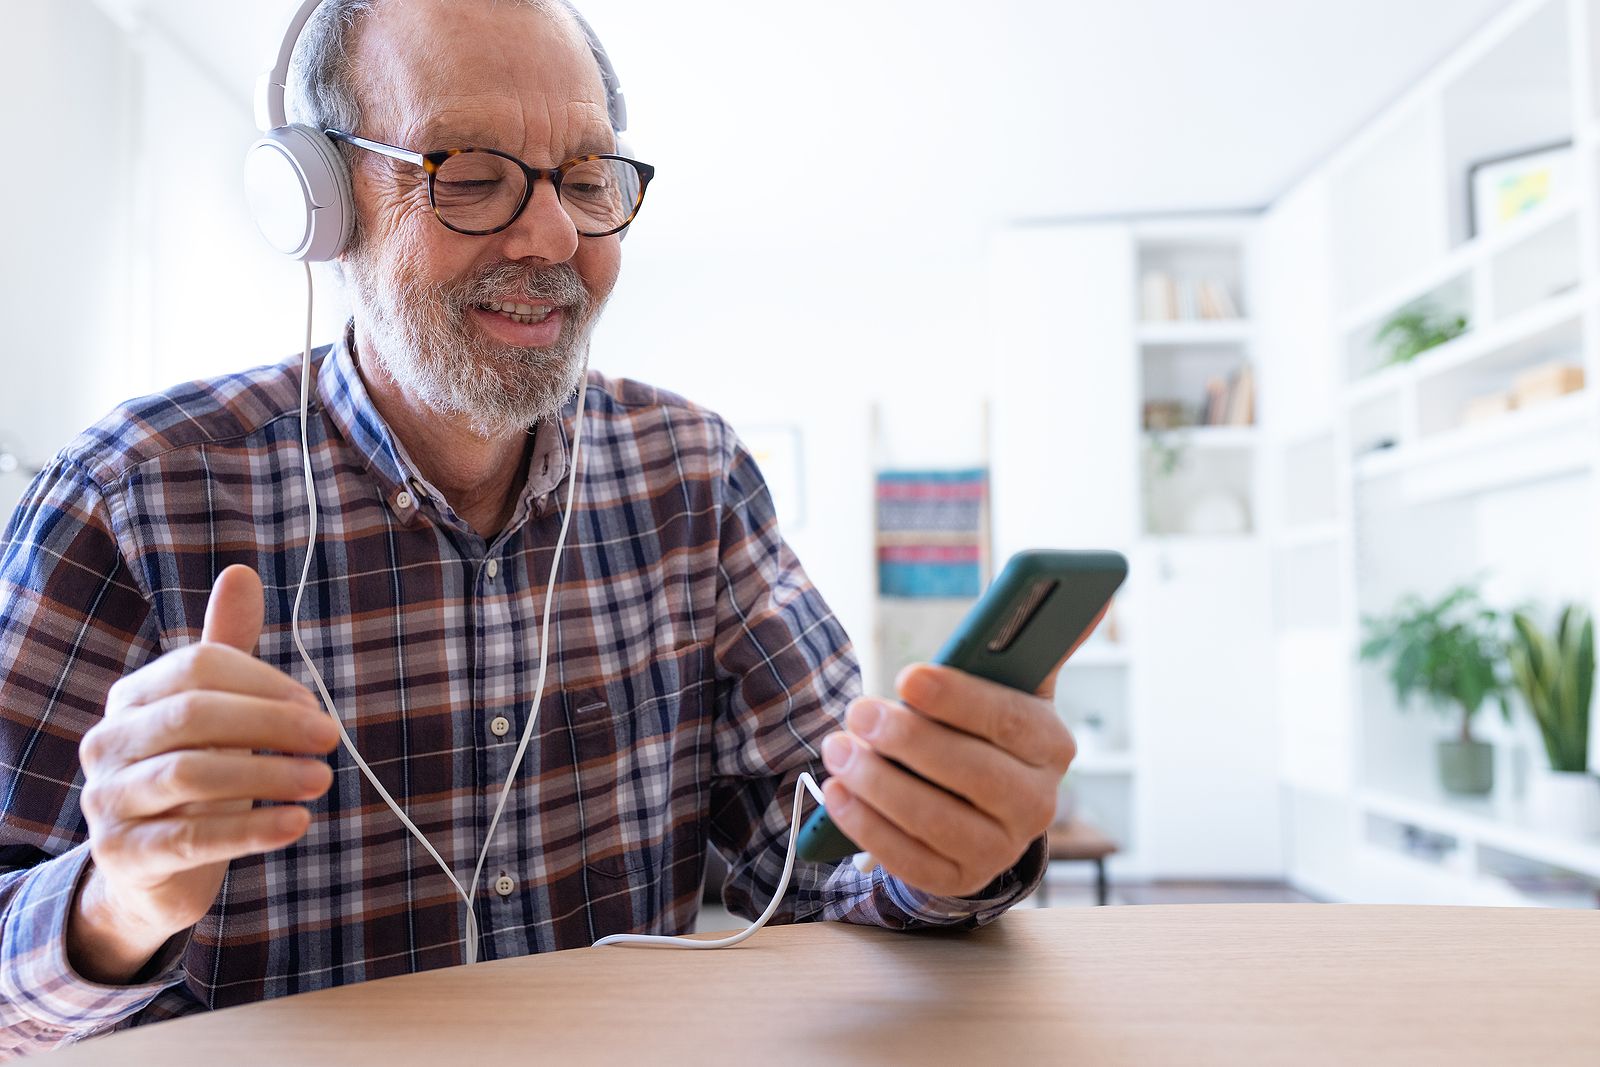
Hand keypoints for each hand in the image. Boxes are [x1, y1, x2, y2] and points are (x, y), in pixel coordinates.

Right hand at [69, 565, 337, 982]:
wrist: (151, 870)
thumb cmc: (197, 774)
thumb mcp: (214, 711)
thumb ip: (227, 647)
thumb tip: (240, 572)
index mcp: (133, 698)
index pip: (198, 667)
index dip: (264, 683)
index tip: (316, 707)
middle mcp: (108, 743)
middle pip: (193, 715)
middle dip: (272, 723)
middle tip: (331, 739)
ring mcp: (108, 801)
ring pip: (190, 774)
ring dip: (268, 775)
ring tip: (322, 779)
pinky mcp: (123, 855)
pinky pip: (192, 838)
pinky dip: (252, 829)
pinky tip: (297, 823)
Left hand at [819, 611, 1104, 897]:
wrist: (977, 803)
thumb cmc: (981, 726)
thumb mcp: (1009, 686)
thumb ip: (1034, 644)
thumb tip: (1094, 600)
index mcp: (1052, 744)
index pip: (1008, 719)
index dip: (956, 698)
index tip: (907, 675)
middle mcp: (1038, 804)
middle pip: (971, 772)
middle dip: (906, 739)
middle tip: (857, 710)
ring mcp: (1000, 849)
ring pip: (935, 818)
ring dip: (877, 782)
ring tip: (838, 749)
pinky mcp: (960, 879)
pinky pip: (909, 860)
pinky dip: (867, 827)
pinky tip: (838, 794)